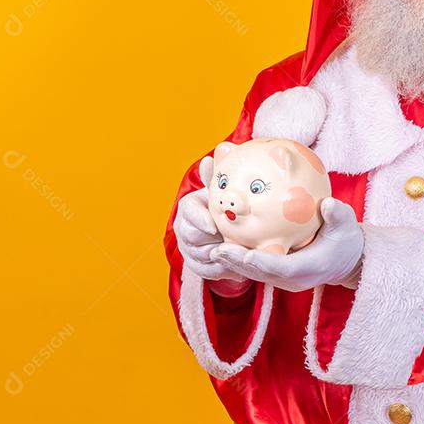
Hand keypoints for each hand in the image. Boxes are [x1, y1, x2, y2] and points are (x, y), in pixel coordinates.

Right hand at [174, 155, 247, 286]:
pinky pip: (207, 271)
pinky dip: (223, 270)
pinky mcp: (196, 265)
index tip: (214, 227)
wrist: (224, 228)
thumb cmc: (224, 205)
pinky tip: (238, 268)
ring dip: (221, 257)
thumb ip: (218, 176)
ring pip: (201, 256)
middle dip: (213, 241)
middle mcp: (183, 228)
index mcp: (189, 207)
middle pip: (193, 237)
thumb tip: (217, 151)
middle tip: (233, 242)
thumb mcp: (221, 191)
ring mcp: (188, 248)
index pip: (189, 211)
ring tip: (240, 255)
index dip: (200, 219)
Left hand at [212, 197, 363, 292]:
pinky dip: (240, 258)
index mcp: (307, 268)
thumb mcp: (347, 225)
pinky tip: (224, 242)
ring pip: (254, 273)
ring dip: (233, 263)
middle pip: (259, 274)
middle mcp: (292, 279)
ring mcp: (284, 279)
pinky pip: (256, 267)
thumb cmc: (346, 240)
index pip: (279, 268)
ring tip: (211, 249)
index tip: (241, 254)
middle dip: (236, 264)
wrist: (348, 260)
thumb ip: (337, 215)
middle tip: (214, 251)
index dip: (258, 262)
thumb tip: (328, 204)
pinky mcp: (279, 274)